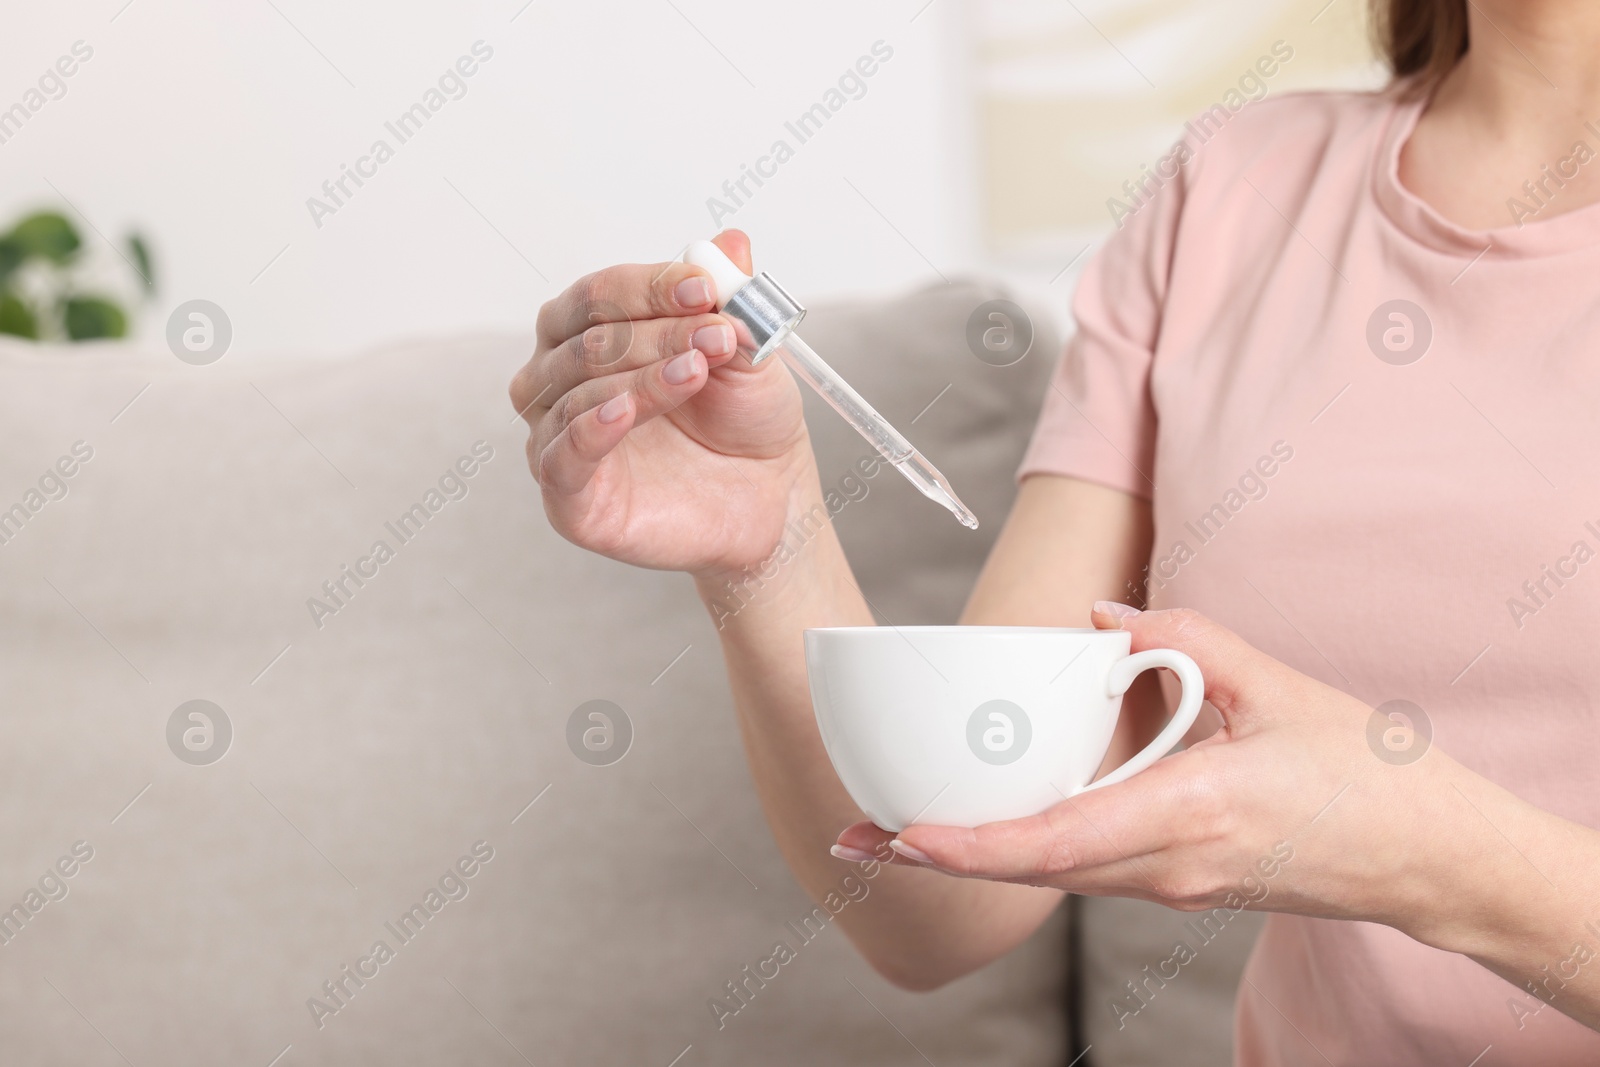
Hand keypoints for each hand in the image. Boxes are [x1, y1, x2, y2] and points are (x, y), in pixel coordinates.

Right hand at [511, 230, 812, 577]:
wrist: (768, 498)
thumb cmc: (745, 421)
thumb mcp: (747, 351)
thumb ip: (732, 300)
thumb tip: (731, 242)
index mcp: (590, 334)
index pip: (600, 295)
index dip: (650, 285)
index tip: (704, 287)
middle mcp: (560, 382)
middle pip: (587, 340)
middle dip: (655, 332)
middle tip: (715, 335)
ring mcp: (558, 439)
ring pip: (580, 393)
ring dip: (644, 376)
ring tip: (697, 370)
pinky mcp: (569, 499)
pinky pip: (563, 456)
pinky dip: (592, 429)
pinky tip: (627, 411)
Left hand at [835, 604, 1472, 937]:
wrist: (1425, 856)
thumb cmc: (1363, 772)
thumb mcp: (1281, 687)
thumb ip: (1188, 642)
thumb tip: (1102, 623)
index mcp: (1189, 812)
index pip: (1056, 840)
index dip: (972, 845)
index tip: (904, 836)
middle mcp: (1165, 864)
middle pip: (1029, 869)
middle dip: (937, 860)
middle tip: (853, 839)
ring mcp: (1168, 884)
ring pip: (1049, 875)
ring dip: (969, 859)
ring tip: (892, 837)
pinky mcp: (1173, 882)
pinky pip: (1081, 870)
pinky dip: (1018, 854)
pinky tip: (979, 832)